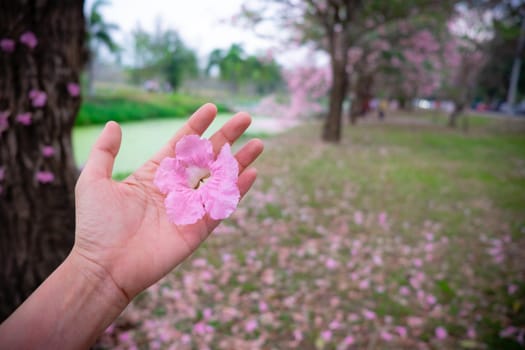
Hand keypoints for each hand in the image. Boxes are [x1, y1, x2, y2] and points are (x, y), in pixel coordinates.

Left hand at [73, 104, 263, 301]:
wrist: (104, 267)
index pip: (181, 145)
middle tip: (245, 118)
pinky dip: (238, 190)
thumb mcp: (93, 181)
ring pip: (220, 179)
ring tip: (258, 143)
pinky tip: (252, 173)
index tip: (212, 108)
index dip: (197, 126)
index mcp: (154, 175)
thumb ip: (104, 152)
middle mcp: (175, 188)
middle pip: (207, 157)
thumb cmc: (96, 226)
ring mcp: (189, 208)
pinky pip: (222, 206)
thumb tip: (113, 124)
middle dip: (226, 137)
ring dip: (239, 161)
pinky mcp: (198, 229)